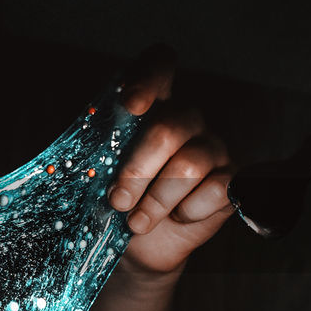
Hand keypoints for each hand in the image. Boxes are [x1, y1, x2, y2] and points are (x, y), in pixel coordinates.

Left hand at [108, 45, 235, 276]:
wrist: (139, 246)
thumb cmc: (117, 200)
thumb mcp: (98, 173)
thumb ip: (95, 151)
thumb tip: (78, 155)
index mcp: (151, 106)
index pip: (159, 64)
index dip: (149, 76)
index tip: (130, 104)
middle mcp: (186, 119)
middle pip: (168, 128)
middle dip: (137, 171)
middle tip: (117, 200)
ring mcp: (213, 147)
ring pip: (189, 165)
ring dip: (156, 200)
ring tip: (136, 222)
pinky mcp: (231, 179)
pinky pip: (216, 189)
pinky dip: (187, 211)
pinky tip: (176, 217)